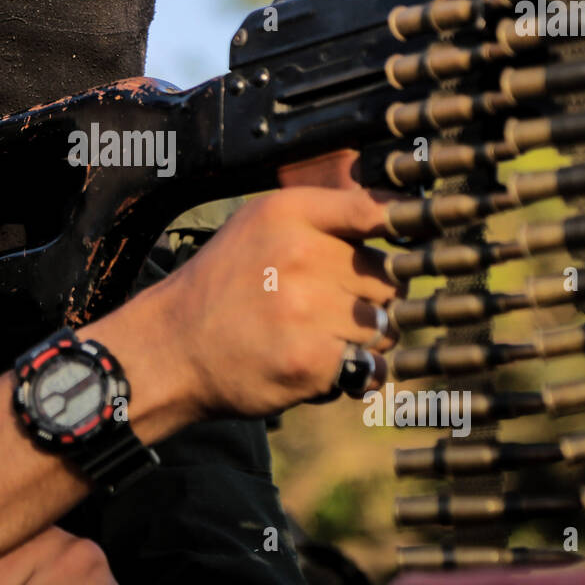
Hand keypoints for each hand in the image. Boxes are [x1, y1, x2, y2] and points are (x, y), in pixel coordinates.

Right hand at [128, 151, 401, 420]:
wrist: (172, 349)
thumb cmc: (223, 285)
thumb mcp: (259, 226)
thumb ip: (322, 214)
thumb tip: (400, 212)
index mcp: (287, 213)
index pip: (376, 211)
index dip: (404, 230)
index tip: (412, 245)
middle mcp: (298, 254)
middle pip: (388, 276)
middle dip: (371, 296)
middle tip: (332, 308)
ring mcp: (305, 309)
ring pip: (385, 324)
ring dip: (364, 339)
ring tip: (320, 337)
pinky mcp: (310, 360)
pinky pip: (372, 366)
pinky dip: (356, 373)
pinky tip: (320, 365)